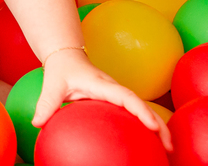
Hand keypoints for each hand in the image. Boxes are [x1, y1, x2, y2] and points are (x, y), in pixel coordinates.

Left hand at [34, 48, 171, 150]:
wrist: (66, 56)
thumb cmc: (61, 69)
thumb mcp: (51, 84)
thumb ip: (46, 103)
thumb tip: (37, 124)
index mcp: (102, 84)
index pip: (126, 96)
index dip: (140, 110)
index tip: (152, 125)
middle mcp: (115, 89)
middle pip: (142, 106)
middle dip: (159, 125)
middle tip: (169, 147)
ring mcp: (118, 95)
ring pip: (142, 111)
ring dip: (157, 128)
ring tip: (167, 151)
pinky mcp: (116, 101)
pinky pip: (133, 114)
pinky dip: (144, 127)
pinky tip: (145, 146)